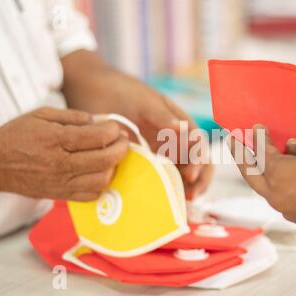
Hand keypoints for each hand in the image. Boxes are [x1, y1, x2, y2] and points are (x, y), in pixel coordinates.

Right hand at [0, 107, 128, 200]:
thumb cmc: (17, 137)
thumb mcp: (42, 115)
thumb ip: (73, 116)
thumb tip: (99, 121)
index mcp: (56, 140)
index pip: (97, 137)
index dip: (113, 130)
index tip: (115, 127)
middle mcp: (61, 164)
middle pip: (105, 160)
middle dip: (121, 148)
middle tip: (122, 140)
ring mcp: (62, 182)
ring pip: (102, 180)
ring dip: (114, 166)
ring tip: (112, 156)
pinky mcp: (60, 195)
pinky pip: (91, 195)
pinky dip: (102, 184)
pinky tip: (100, 172)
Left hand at [61, 50, 212, 198]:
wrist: (95, 92)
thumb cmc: (125, 92)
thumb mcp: (145, 101)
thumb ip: (163, 116)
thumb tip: (184, 129)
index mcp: (181, 126)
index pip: (199, 148)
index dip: (200, 163)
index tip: (190, 176)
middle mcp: (174, 141)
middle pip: (195, 166)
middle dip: (196, 183)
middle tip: (187, 197)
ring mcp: (160, 153)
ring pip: (178, 176)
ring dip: (180, 190)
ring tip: (175, 204)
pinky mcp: (144, 163)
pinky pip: (157, 178)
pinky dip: (160, 189)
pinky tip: (155, 199)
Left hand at [228, 125, 295, 241]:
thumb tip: (290, 147)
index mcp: (279, 173)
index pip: (261, 150)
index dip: (258, 135)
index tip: (256, 127)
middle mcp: (276, 193)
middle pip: (249, 172)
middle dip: (239, 155)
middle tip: (232, 141)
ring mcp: (284, 208)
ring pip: (262, 187)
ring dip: (256, 171)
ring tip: (254, 159)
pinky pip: (278, 196)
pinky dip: (274, 184)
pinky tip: (281, 176)